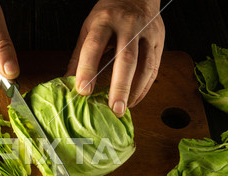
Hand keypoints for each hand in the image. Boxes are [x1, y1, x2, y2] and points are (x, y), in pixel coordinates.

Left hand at [66, 0, 164, 116]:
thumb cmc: (109, 15)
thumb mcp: (88, 28)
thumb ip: (79, 56)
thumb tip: (67, 82)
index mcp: (105, 20)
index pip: (95, 46)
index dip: (88, 69)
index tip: (83, 90)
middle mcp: (128, 26)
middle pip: (126, 59)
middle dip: (120, 87)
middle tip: (114, 108)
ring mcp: (147, 33)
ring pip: (145, 65)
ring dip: (135, 91)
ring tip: (123, 109)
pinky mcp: (159, 41)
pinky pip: (154, 68)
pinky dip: (145, 87)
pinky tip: (134, 99)